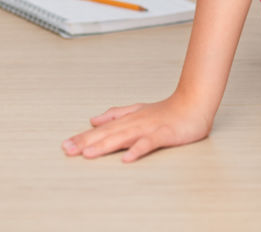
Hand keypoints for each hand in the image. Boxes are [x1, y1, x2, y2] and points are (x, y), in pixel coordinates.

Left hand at [61, 92, 213, 162]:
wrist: (195, 104)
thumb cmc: (168, 110)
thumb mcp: (138, 110)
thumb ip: (116, 114)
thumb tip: (93, 119)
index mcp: (129, 118)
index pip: (103, 129)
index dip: (84, 137)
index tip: (65, 145)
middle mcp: (136, 122)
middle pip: (108, 133)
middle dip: (87, 142)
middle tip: (68, 150)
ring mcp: (150, 127)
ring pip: (124, 137)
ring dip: (105, 145)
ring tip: (88, 154)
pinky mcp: (164, 133)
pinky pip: (149, 143)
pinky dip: (138, 149)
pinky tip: (127, 158)